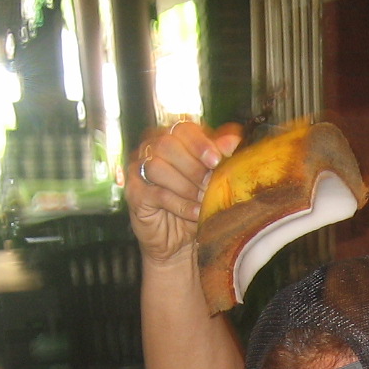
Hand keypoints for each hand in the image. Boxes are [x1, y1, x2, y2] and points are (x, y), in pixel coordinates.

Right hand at [125, 121, 242, 267]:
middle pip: (167, 144)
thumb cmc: (195, 203)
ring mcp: (138, 169)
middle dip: (194, 167)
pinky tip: (194, 212)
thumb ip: (220, 156)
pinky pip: (157, 193)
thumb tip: (235, 139)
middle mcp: (151, 148)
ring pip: (158, 167)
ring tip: (202, 201)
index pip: (183, 128)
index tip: (216, 160)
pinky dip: (180, 204)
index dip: (200, 142)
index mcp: (172, 137)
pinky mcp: (134, 193)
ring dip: (186, 186)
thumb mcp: (212, 179)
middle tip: (210, 185)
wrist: (179, 240)